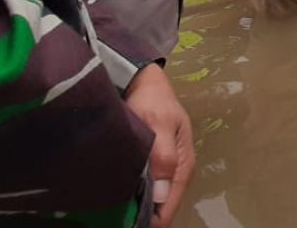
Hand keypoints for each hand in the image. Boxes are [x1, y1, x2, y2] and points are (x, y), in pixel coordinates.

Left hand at [124, 64, 193, 227]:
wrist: (145, 82)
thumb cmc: (153, 101)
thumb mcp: (159, 124)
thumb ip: (163, 156)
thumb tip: (161, 194)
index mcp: (183, 166)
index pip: (168, 208)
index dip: (151, 222)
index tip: (128, 225)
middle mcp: (175, 173)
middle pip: (161, 208)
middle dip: (142, 217)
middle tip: (115, 219)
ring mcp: (164, 170)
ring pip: (152, 201)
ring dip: (136, 207)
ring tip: (113, 213)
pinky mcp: (151, 165)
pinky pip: (144, 190)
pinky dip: (132, 196)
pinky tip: (117, 198)